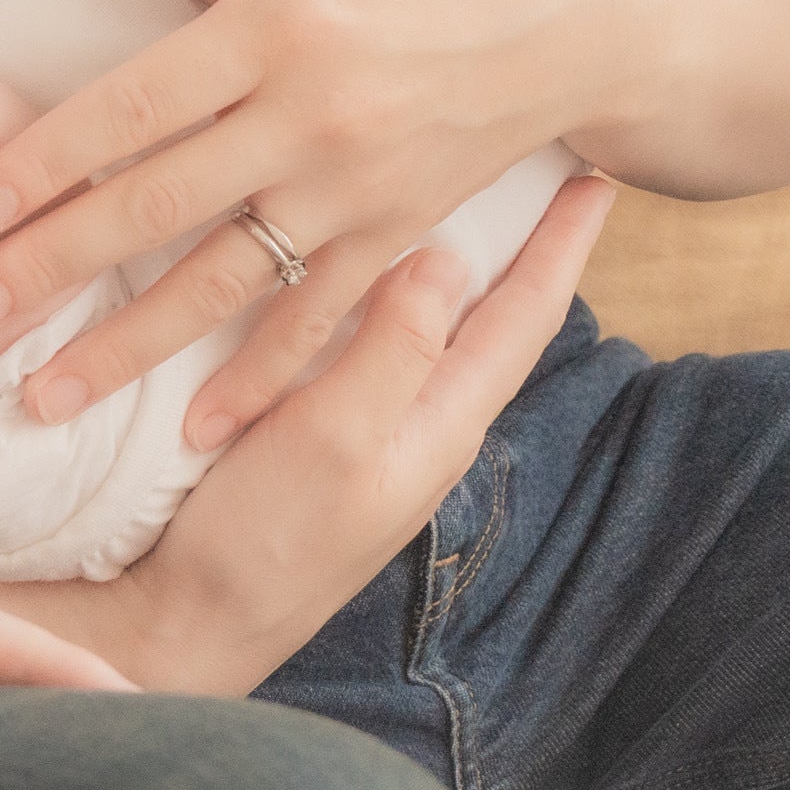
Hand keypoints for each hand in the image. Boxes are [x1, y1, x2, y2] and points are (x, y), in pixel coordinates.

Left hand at [0, 0, 649, 442]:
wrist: (598, 6)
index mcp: (283, 24)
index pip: (137, 105)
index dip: (48, 158)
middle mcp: (315, 120)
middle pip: (160, 206)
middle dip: (54, 266)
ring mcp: (361, 190)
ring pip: (225, 283)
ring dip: (130, 346)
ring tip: (43, 395)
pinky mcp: (402, 233)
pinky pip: (319, 319)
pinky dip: (260, 381)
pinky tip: (198, 431)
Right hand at [121, 178, 610, 687]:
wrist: (190, 623)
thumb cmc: (264, 541)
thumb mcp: (336, 439)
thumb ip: (393, 351)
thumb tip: (445, 256)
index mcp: (440, 421)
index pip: (521, 317)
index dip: (560, 246)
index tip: (600, 180)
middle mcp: (418, 422)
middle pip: (492, 317)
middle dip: (524, 244)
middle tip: (545, 166)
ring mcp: (369, 430)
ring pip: (433, 326)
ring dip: (459, 261)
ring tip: (473, 198)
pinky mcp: (316, 431)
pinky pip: (372, 341)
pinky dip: (384, 291)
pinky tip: (362, 271)